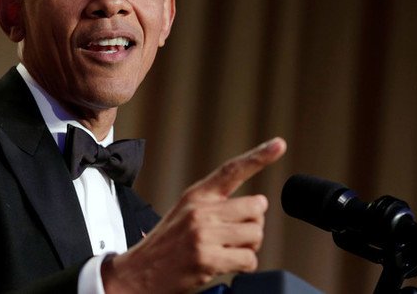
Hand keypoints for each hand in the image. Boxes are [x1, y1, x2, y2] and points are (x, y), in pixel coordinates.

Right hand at [102, 137, 286, 293]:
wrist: (137, 273)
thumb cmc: (165, 246)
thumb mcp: (184, 213)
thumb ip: (215, 205)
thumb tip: (255, 206)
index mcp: (196, 195)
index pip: (232, 170)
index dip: (258, 156)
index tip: (279, 144)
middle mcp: (200, 210)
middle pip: (256, 207)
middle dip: (253, 225)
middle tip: (233, 237)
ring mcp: (203, 233)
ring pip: (256, 234)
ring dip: (248, 248)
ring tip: (225, 252)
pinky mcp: (207, 258)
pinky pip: (248, 259)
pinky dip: (243, 266)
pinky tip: (223, 265)